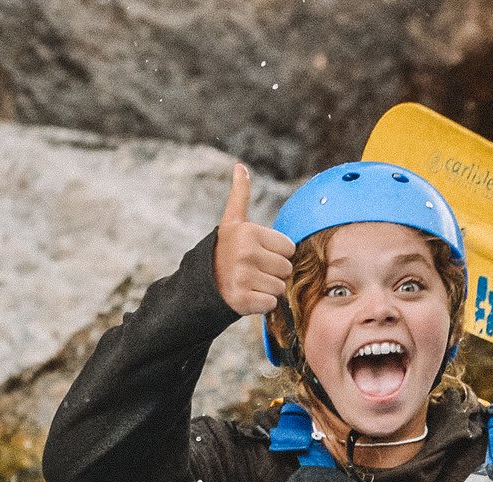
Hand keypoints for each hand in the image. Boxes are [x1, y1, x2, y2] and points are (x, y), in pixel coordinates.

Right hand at [213, 163, 294, 315]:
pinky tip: (247, 295)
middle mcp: (246, 253)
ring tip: (250, 282)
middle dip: (274, 272)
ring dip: (268, 288)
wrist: (203, 282)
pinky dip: (261, 304)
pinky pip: (270, 304)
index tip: (258, 253)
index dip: (277, 253)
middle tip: (253, 270)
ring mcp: (243, 277)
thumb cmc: (225, 250)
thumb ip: (240, 195)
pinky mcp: (242, 300)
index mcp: (249, 232)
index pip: (289, 248)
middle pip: (286, 269)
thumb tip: (239, 166)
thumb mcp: (232, 222)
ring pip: (280, 288)